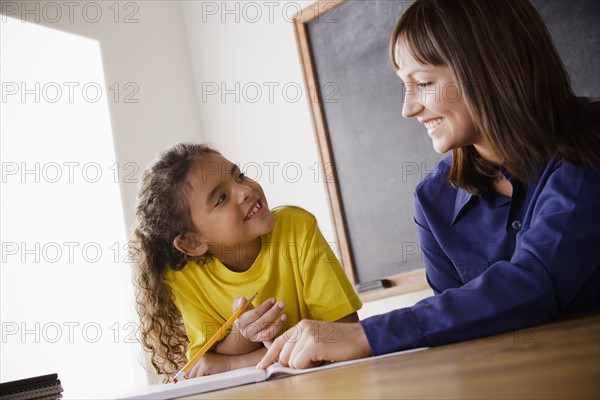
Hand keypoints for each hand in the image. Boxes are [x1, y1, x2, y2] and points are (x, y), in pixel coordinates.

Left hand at [187, 352, 231, 377]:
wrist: (233, 363)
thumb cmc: (223, 367)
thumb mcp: (210, 366)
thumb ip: (200, 369)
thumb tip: (188, 377)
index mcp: (201, 356)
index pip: (189, 367)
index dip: (188, 375)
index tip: (189, 380)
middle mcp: (200, 357)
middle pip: (189, 372)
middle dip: (194, 379)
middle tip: (203, 380)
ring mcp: (203, 360)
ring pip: (193, 375)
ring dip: (200, 379)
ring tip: (209, 376)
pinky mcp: (205, 365)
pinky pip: (199, 376)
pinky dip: (203, 379)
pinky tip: (211, 375)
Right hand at [234, 297, 286, 343]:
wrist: (247, 323)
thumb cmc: (245, 310)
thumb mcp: (240, 305)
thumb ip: (240, 302)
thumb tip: (242, 300)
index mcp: (241, 322)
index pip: (255, 314)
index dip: (265, 306)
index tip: (273, 300)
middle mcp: (247, 332)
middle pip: (262, 322)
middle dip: (273, 312)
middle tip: (282, 304)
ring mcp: (255, 338)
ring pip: (267, 333)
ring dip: (277, 324)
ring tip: (284, 315)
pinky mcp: (262, 341)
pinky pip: (269, 344)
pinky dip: (274, 344)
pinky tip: (282, 342)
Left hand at [257, 320, 372, 368]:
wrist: (362, 338)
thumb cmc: (341, 344)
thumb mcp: (317, 341)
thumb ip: (301, 347)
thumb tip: (283, 362)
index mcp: (302, 326)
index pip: (279, 342)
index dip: (269, 356)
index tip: (261, 367)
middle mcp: (302, 327)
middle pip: (283, 356)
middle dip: (294, 365)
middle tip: (314, 360)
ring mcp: (307, 334)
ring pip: (291, 361)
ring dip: (304, 366)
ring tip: (320, 358)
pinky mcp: (313, 344)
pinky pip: (299, 365)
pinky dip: (309, 367)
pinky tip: (322, 359)